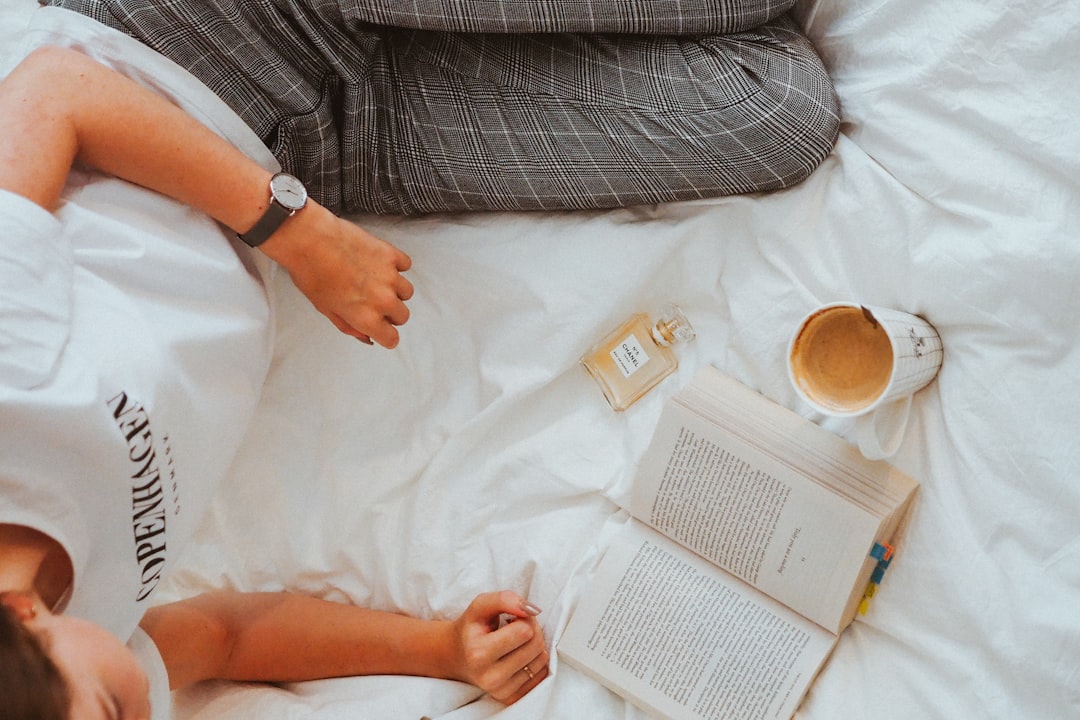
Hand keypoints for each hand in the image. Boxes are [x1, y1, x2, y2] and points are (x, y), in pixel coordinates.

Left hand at [260, 203, 412, 347]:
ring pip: (407, 292)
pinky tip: (380, 263)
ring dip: (395, 290)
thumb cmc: (311, 273)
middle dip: (390, 313)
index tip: (381, 329)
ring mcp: (390, 276)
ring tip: (375, 281)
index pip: (392, 339)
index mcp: (366, 318)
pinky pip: (406, 265)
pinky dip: (397, 266)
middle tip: (373, 302)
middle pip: (402, 316)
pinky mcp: (391, 255)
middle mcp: (383, 300)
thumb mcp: (325, 309)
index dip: (385, 335)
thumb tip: (365, 335)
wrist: (309, 239)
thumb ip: (349, 326)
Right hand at [449, 591, 548, 703]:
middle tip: (515, 628)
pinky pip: (541, 676)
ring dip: (534, 645)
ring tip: (516, 642)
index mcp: (479, 653)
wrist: (457, 656)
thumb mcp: (480, 605)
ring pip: (542, 660)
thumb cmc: (471, 629)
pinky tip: (519, 657)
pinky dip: (535, 662)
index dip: (523, 618)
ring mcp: (501, 691)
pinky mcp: (511, 698)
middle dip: (531, 630)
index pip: (525, 630)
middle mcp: (490, 677)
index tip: (511, 618)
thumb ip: (505, 599)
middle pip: (536, 645)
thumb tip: (532, 610)